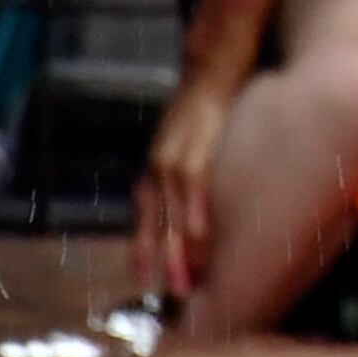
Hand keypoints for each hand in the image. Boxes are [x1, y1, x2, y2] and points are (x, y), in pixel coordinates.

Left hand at [129, 78, 231, 301]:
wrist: (213, 60)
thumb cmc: (206, 102)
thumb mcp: (187, 137)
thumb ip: (186, 166)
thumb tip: (194, 194)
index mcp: (155, 167)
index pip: (145, 217)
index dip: (144, 248)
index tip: (145, 280)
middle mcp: (157, 166)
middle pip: (155, 222)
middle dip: (161, 260)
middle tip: (170, 296)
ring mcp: (173, 157)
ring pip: (171, 213)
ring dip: (178, 250)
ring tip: (187, 282)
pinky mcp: (196, 147)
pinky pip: (194, 190)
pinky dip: (195, 217)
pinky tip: (198, 240)